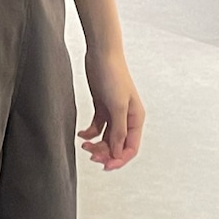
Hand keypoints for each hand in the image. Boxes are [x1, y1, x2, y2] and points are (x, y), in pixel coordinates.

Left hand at [79, 50, 144, 170]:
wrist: (101, 53)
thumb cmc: (113, 75)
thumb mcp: (117, 106)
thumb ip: (118, 131)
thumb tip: (117, 152)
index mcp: (136, 118)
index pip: (130, 147)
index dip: (118, 159)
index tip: (105, 165)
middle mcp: (127, 118)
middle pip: (117, 145)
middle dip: (105, 152)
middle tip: (90, 154)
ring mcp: (114, 113)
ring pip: (107, 138)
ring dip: (96, 145)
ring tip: (84, 145)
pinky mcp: (102, 107)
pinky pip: (97, 128)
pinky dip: (89, 133)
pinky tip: (81, 134)